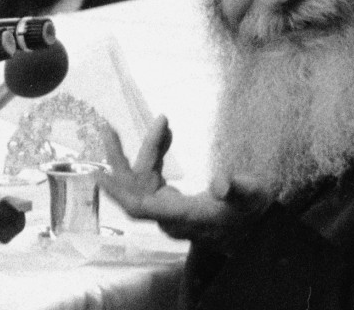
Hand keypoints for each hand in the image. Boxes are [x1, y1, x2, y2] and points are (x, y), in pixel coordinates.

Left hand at [97, 118, 265, 243]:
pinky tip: (165, 133)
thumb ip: (238, 189)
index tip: (100, 173)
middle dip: (118, 160)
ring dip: (141, 152)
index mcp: (183, 216)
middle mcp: (168, 216)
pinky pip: (153, 178)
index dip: (119, 192)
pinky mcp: (170, 202)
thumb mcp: (252, 197)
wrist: (253, 230)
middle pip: (133, 191)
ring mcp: (167, 209)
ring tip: (150, 124)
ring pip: (142, 181)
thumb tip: (221, 184)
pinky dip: (155, 155)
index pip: (141, 207)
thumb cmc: (251, 211)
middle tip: (107, 129)